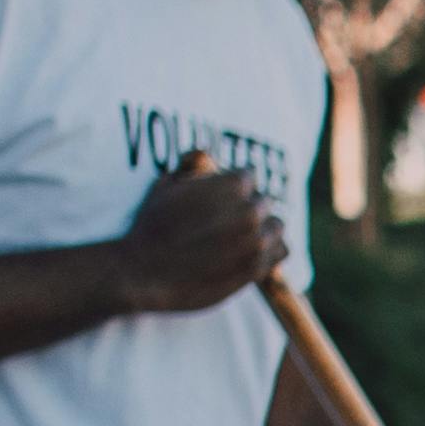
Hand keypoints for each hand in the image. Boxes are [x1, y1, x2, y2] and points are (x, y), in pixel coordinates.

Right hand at [117, 153, 281, 317]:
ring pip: (276, 226)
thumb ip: (191, 164)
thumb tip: (204, 153)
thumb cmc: (151, 226)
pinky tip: (250, 253)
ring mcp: (257, 241)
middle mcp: (250, 210)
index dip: (232, 186)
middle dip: (246, 208)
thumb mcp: (166, 183)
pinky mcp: (257, 268)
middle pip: (263, 202)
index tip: (220, 198)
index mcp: (233, 184)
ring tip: (238, 238)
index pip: (248, 176)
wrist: (144, 272)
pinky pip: (281, 251)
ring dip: (262, 230)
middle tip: (224, 222)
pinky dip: (269, 251)